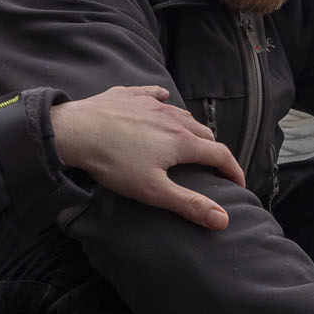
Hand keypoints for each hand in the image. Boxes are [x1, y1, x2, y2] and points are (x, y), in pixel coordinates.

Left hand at [50, 86, 244, 229]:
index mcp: (182, 142)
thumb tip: (223, 219)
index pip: (220, 154)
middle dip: (213, 150)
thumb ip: (189, 204)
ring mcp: (151, 103)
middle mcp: (173, 118)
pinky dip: (163, 100)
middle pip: (204, 133)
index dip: (233, 170)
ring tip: (188, 140)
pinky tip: (161, 100)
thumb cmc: (114, 164)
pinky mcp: (130, 94)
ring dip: (191, 128)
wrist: (75, 131)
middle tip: (212, 165)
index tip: (238, 183)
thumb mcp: (153, 191)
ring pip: (182, 113)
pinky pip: (154, 93)